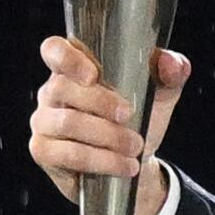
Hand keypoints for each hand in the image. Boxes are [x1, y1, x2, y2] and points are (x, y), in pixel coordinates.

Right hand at [28, 37, 187, 214]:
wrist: (133, 162)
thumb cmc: (139, 119)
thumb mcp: (160, 94)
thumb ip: (170, 72)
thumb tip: (171, 63)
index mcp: (74, 68)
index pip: (54, 49)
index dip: (66, 58)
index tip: (93, 75)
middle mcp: (52, 92)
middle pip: (63, 87)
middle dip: (100, 103)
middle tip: (130, 116)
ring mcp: (43, 122)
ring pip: (67, 123)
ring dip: (106, 136)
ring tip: (134, 147)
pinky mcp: (44, 151)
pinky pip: (67, 154)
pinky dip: (101, 160)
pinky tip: (123, 165)